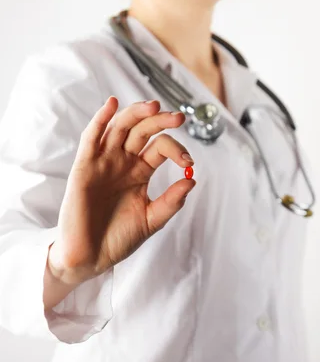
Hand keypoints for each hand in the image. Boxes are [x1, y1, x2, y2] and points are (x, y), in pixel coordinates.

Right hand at [47, 97, 194, 287]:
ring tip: (154, 106)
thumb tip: (192, 180)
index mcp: (140, 171)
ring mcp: (103, 162)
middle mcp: (122, 162)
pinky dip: (101, 119)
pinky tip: (112, 104)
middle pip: (142, 130)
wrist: (90, 257)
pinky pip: (91, 138)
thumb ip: (171, 201)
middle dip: (161, 121)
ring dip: (136, 113)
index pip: (161, 147)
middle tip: (179, 118)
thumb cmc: (118, 238)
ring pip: (119, 127)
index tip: (189, 162)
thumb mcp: (152, 220)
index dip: (177, 150)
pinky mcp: (84, 167)